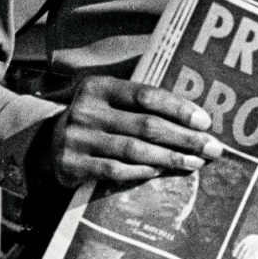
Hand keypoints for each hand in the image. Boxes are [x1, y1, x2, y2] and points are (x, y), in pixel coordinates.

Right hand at [30, 75, 223, 191]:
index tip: (206, 122)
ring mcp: (78, 138)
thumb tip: (193, 119)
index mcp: (99, 86)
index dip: (178, 108)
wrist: (45, 142)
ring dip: (169, 158)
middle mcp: (87, 110)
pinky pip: (115, 170)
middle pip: (145, 125)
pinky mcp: (72, 164)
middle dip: (184, 138)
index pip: (146, 95)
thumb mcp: (109, 102)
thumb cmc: (95, 120)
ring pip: (134, 150)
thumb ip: (140, 105)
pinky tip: (160, 172)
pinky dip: (141, 172)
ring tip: (194, 163)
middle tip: (211, 148)